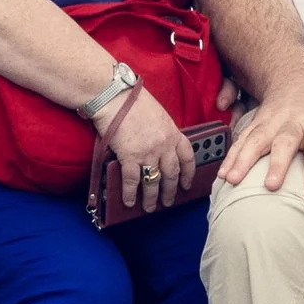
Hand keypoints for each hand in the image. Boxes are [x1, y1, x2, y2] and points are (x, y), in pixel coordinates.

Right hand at [105, 85, 193, 213]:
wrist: (114, 96)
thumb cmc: (133, 100)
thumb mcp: (158, 114)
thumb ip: (163, 132)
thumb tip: (161, 146)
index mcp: (173, 132)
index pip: (188, 157)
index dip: (188, 174)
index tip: (187, 184)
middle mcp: (164, 145)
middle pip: (171, 174)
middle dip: (170, 191)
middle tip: (168, 202)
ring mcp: (148, 152)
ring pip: (154, 182)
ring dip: (152, 198)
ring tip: (150, 208)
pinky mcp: (130, 157)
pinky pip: (133, 181)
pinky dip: (131, 194)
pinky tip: (129, 201)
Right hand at [220, 62, 303, 200]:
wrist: (297, 72)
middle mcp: (292, 122)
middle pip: (283, 143)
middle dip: (276, 164)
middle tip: (270, 186)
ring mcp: (271, 121)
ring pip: (255, 140)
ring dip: (242, 160)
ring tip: (231, 181)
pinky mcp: (256, 123)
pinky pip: (241, 139)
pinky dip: (231, 156)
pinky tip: (223, 174)